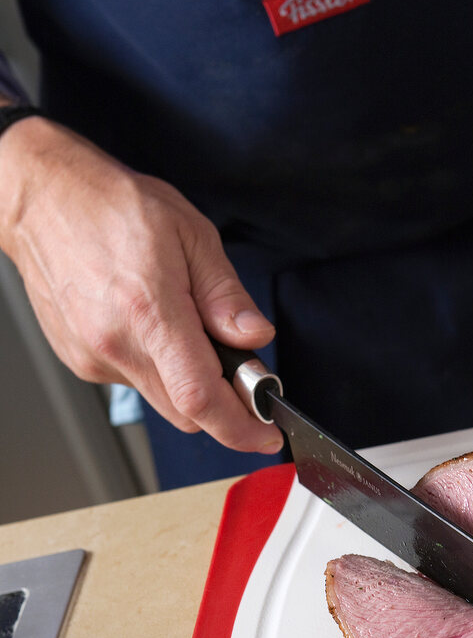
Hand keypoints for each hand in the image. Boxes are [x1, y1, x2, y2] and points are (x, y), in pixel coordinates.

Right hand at [0, 115, 282, 453]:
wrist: (43, 200)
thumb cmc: (112, 207)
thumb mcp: (192, 235)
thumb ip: (226, 295)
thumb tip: (254, 337)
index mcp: (149, 311)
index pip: (200, 397)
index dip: (240, 427)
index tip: (265, 437)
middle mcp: (115, 343)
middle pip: (185, 411)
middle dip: (222, 402)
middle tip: (239, 365)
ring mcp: (92, 357)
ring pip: (161, 398)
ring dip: (187, 380)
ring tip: (185, 324)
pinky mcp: (80, 360)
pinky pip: (134, 380)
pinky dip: (157, 366)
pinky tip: (151, 323)